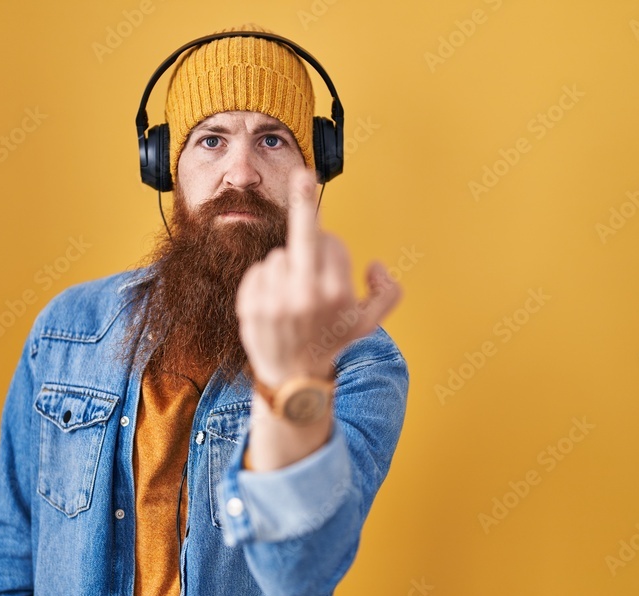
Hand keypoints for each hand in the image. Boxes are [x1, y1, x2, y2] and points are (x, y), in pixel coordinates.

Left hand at [236, 166, 402, 388]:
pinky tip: (274, 302)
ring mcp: (275, 301)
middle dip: (305, 201)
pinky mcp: (250, 306)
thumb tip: (373, 265)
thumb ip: (388, 293)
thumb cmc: (332, 342)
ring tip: (292, 298)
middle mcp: (305, 296)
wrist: (292, 379)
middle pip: (304, 234)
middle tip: (303, 173)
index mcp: (336, 295)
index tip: (330, 259)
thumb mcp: (370, 324)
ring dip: (287, 267)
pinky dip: (266, 279)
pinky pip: (258, 270)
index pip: (332, 244)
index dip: (332, 248)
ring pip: (279, 255)